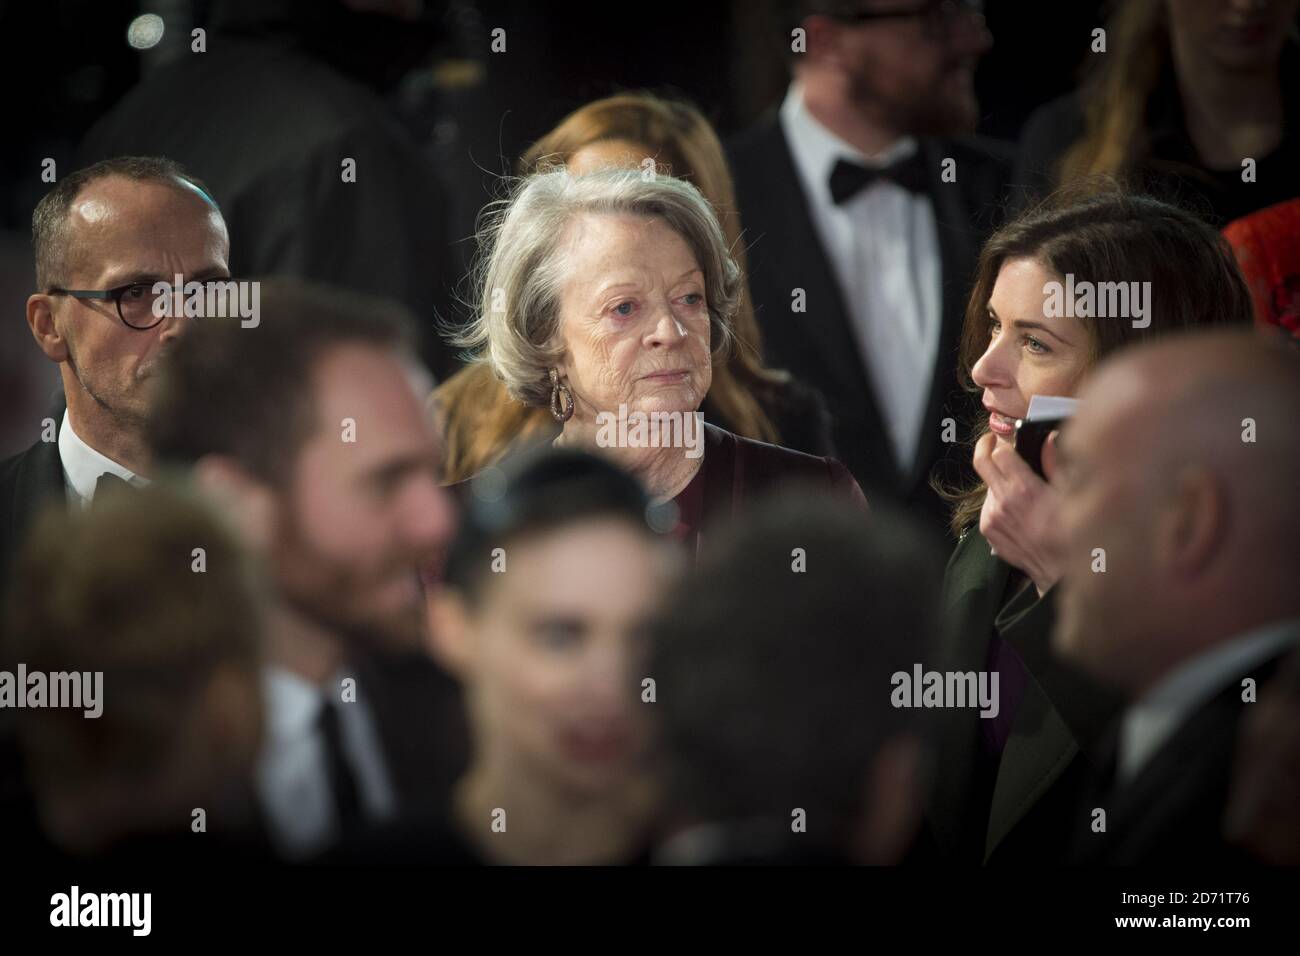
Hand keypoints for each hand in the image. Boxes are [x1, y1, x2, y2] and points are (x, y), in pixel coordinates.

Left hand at [975, 431, 1064, 595]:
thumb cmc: (1070, 533)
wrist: (1057, 570)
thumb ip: (1056, 462)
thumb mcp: (1071, 493)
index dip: (1003, 442)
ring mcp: (992, 516)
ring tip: (1020, 490)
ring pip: (988, 485)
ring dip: (999, 481)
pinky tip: (1017, 509)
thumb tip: (1050, 439)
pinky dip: (999, 501)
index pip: (1000, 451)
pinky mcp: (987, 529)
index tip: (1005, 438)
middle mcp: (1002, 501)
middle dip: (985, 447)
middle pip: (981, 462)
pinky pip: (988, 505)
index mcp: (1024, 489)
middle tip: (991, 442)